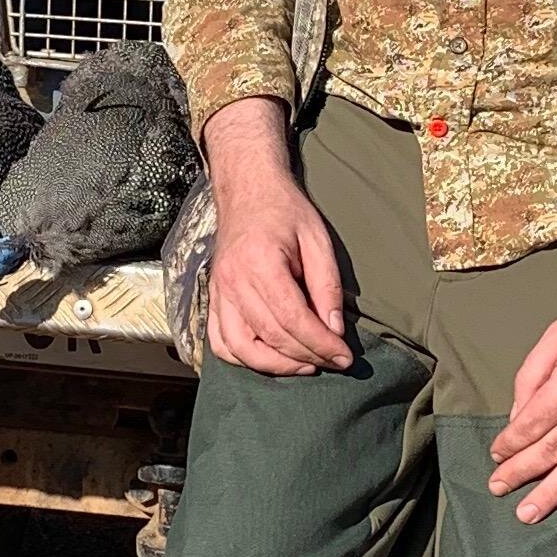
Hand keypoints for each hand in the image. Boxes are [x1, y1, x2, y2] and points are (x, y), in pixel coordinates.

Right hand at [202, 99, 350, 374]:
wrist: (246, 190)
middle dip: (308, 357)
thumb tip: (334, 330)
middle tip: (334, 362)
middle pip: (271, 336)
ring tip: (306, 365)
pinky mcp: (212, 298)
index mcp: (261, 262)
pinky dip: (243, 358)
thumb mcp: (317, 239)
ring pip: (239, 348)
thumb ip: (327, 286)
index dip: (322, 344)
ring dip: (275, 366)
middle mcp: (233, 281)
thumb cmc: (285, 210)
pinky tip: (271, 359)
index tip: (345, 357)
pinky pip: (220, 342)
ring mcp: (217, 292)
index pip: (293, 319)